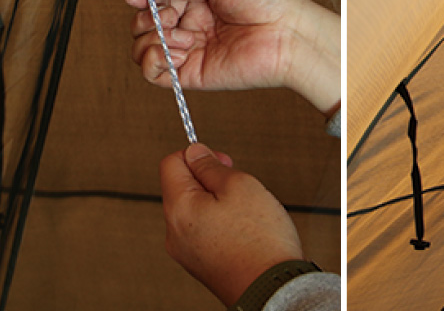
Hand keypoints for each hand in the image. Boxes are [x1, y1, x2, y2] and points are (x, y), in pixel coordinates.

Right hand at [125, 0, 339, 116]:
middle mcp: (190, 25)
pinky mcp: (191, 74)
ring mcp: (189, 51)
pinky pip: (154, 73)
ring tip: (180, 33)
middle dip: (147, 17)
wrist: (288, 35)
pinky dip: (154, 59)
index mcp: (197, 1)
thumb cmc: (268, 1)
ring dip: (152, 38)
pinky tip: (177, 49)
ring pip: (142, 48)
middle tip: (169, 14)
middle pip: (143, 24)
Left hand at [160, 143, 302, 306]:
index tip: (221, 161)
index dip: (197, 154)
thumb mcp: (240, 185)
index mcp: (178, 208)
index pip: (171, 163)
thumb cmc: (259, 242)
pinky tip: (244, 231)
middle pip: (182, 187)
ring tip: (246, 212)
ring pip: (195, 210)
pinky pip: (204, 231)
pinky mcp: (201, 264)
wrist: (271, 289)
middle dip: (210, 180)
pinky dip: (222, 224)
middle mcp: (174, 232)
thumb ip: (211, 166)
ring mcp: (186, 251)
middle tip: (240, 186)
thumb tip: (195, 153)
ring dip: (218, 202)